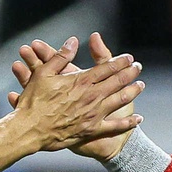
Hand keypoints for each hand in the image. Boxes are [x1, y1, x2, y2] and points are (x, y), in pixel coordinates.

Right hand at [8, 33, 140, 160]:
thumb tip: (73, 41)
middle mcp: (92, 96)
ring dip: (132, 92)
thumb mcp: (44, 74)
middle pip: (117, 81)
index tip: (129, 57)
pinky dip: (128, 123)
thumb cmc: (34, 102)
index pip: (106, 68)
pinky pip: (115, 126)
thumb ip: (60, 57)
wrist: (30, 131)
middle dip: (130, 73)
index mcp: (81, 81)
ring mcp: (94, 114)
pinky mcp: (92, 130)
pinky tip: (138, 119)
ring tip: (141, 86)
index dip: (120, 61)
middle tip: (138, 67)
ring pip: (119, 100)